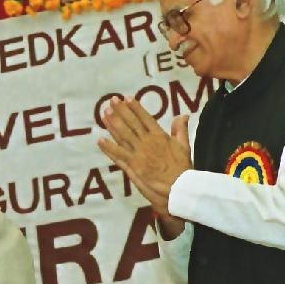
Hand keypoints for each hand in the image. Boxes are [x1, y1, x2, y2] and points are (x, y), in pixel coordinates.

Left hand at [97, 99, 191, 215]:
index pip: (145, 118)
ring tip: (104, 114)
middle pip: (131, 124)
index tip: (127, 98)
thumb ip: (180, 129)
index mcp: (159, 136)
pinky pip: (118, 155)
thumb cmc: (182, 167)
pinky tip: (100, 140)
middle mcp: (146, 142)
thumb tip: (183, 114)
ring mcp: (138, 154)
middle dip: (121, 111)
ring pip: (122, 136)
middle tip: (111, 100)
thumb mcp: (184, 145)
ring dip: (112, 124)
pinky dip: (108, 148)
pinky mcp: (132, 166)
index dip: (136, 108)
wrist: (178, 186)